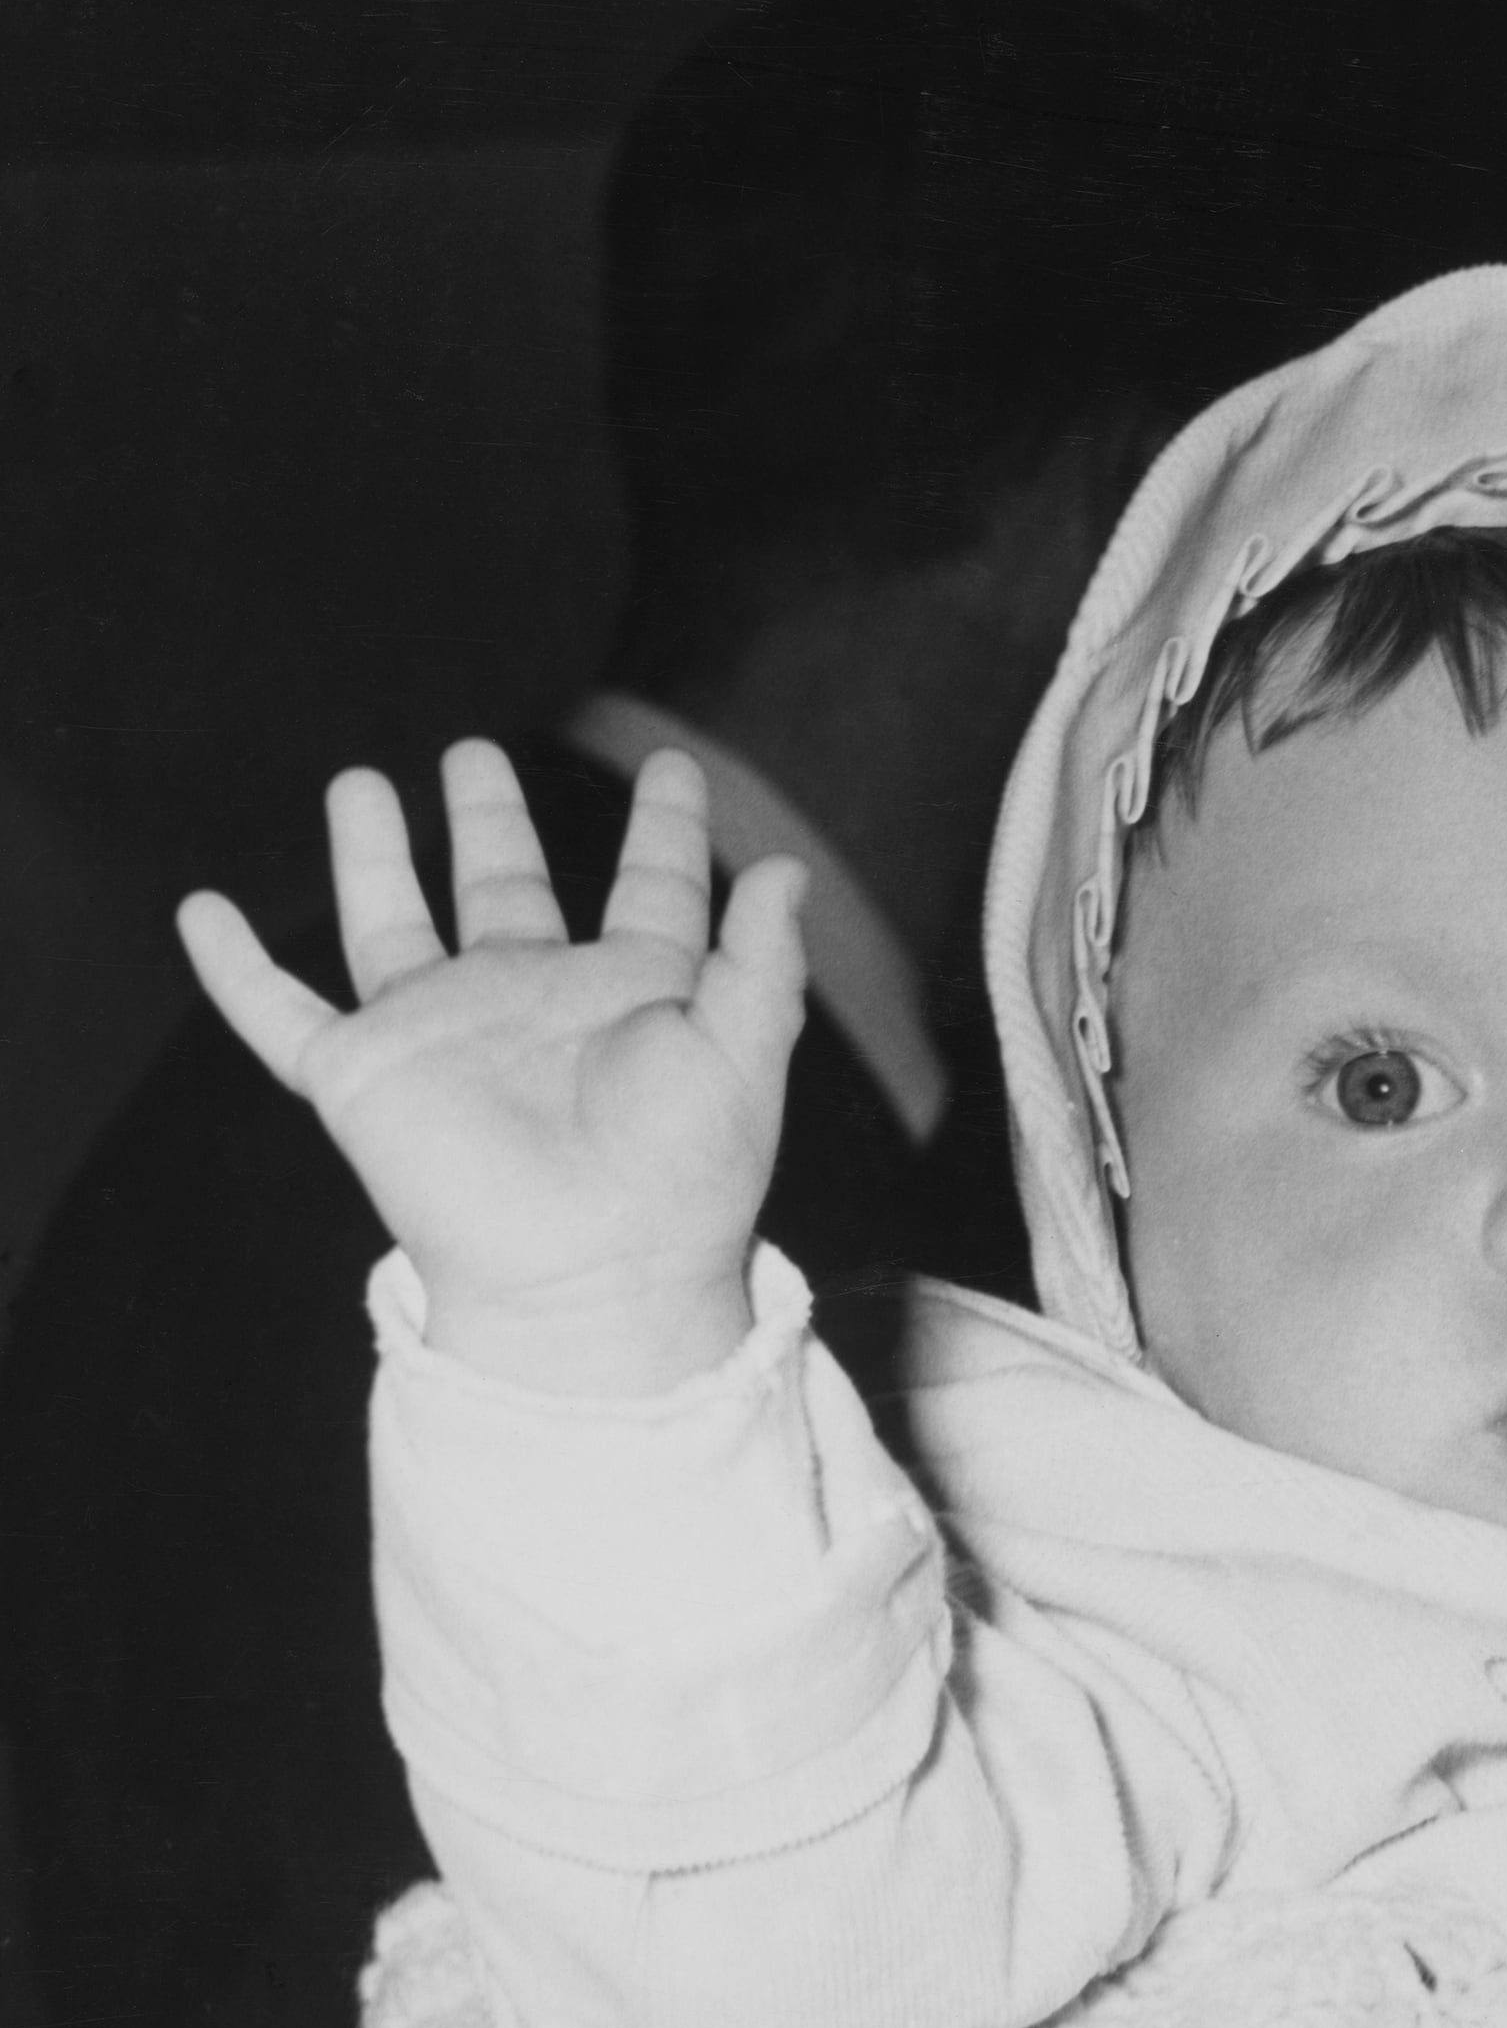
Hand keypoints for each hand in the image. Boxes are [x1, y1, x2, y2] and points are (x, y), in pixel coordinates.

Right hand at [179, 741, 803, 1396]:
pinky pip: (279, 1015)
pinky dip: (234, 970)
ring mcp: (442, 1035)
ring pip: (391, 926)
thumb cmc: (681, 1180)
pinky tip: (197, 911)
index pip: (651, 892)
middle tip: (473, 753)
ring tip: (359, 780)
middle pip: (504, 888)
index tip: (674, 769)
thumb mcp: (741, 1058)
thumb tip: (788, 870)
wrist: (592, 1275)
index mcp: (631, 996)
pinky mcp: (363, 1078)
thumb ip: (761, 963)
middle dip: (488, 821)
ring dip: (368, 857)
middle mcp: (531, 1003)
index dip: (666, 831)